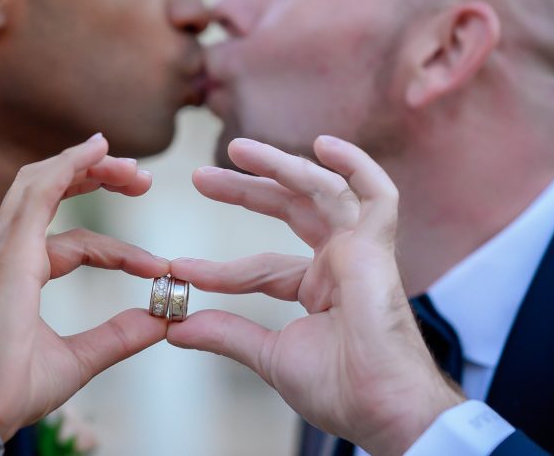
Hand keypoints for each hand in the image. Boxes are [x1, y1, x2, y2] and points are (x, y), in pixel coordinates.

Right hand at [0, 134, 168, 443]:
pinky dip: (69, 165)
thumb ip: (119, 335)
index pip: (73, 244)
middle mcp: (7, 252)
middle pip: (49, 193)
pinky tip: (97, 150)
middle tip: (142, 178)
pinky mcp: (11, 246)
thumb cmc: (13, 387)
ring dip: (88, 165)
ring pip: (42, 182)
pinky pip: (40, 190)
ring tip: (132, 167)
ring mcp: (5, 246)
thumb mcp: (80, 358)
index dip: (117, 250)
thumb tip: (162, 321)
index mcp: (19, 274)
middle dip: (95, 177)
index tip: (157, 268)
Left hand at [167, 136, 462, 455]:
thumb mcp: (268, 355)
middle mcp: (340, 261)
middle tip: (200, 177)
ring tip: (236, 150)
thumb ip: (226, 333)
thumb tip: (173, 328)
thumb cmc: (338, 389)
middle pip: (289, 209)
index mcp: (318, 287)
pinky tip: (324, 145)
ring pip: (321, 190)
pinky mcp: (379, 246)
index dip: (221, 268)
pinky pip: (379, 193)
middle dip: (245, 189)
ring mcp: (361, 250)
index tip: (179, 267)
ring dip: (280, 165)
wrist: (380, 409)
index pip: (261, 266)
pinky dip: (357, 165)